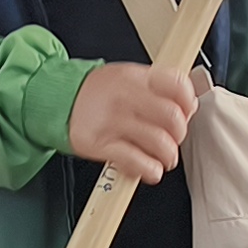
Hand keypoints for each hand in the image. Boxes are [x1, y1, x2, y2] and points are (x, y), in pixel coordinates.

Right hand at [66, 59, 195, 183]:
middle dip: (179, 134)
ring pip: (159, 143)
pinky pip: (137, 161)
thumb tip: (186, 106)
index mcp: (135, 77)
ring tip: (163, 157)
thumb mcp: (126, 77)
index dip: (189, 103)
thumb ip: (155, 88)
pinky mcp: (100, 144)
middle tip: (173, 139)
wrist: (58, 100)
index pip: (177, 85)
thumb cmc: (96, 93)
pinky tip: (149, 169)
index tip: (186, 112)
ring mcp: (113, 121)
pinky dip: (150, 170)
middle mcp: (125, 97)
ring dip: (168, 156)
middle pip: (172, 117)